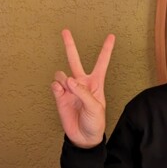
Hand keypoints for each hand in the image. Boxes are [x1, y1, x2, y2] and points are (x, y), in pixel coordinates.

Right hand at [51, 29, 114, 147]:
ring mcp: (70, 89)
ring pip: (62, 74)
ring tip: (70, 92)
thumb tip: (69, 80)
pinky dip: (57, 87)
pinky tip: (61, 93)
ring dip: (64, 80)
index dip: (106, 49)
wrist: (84, 137)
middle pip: (75, 60)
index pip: (102, 62)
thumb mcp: (96, 107)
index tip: (111, 35)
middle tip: (65, 30)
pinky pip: (55, 85)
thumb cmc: (95, 122)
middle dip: (70, 45)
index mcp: (96, 83)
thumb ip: (83, 93)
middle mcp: (82, 83)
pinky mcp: (60, 96)